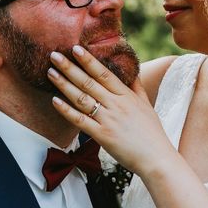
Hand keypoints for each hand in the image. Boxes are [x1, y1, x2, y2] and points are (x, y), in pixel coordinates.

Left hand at [48, 46, 176, 174]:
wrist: (157, 159)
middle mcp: (116, 105)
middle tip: (54, 55)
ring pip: (82, 98)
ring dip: (64, 85)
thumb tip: (132, 70)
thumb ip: (136, 87)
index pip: (104, 74)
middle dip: (70, 67)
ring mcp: (108, 120)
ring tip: (51, 72)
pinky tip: (54, 101)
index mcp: (126, 96)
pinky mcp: (103, 136)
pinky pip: (81, 121)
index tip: (75, 48)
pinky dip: (66, 110)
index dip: (89, 60)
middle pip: (89, 82)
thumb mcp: (146, 105)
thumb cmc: (152, 133)